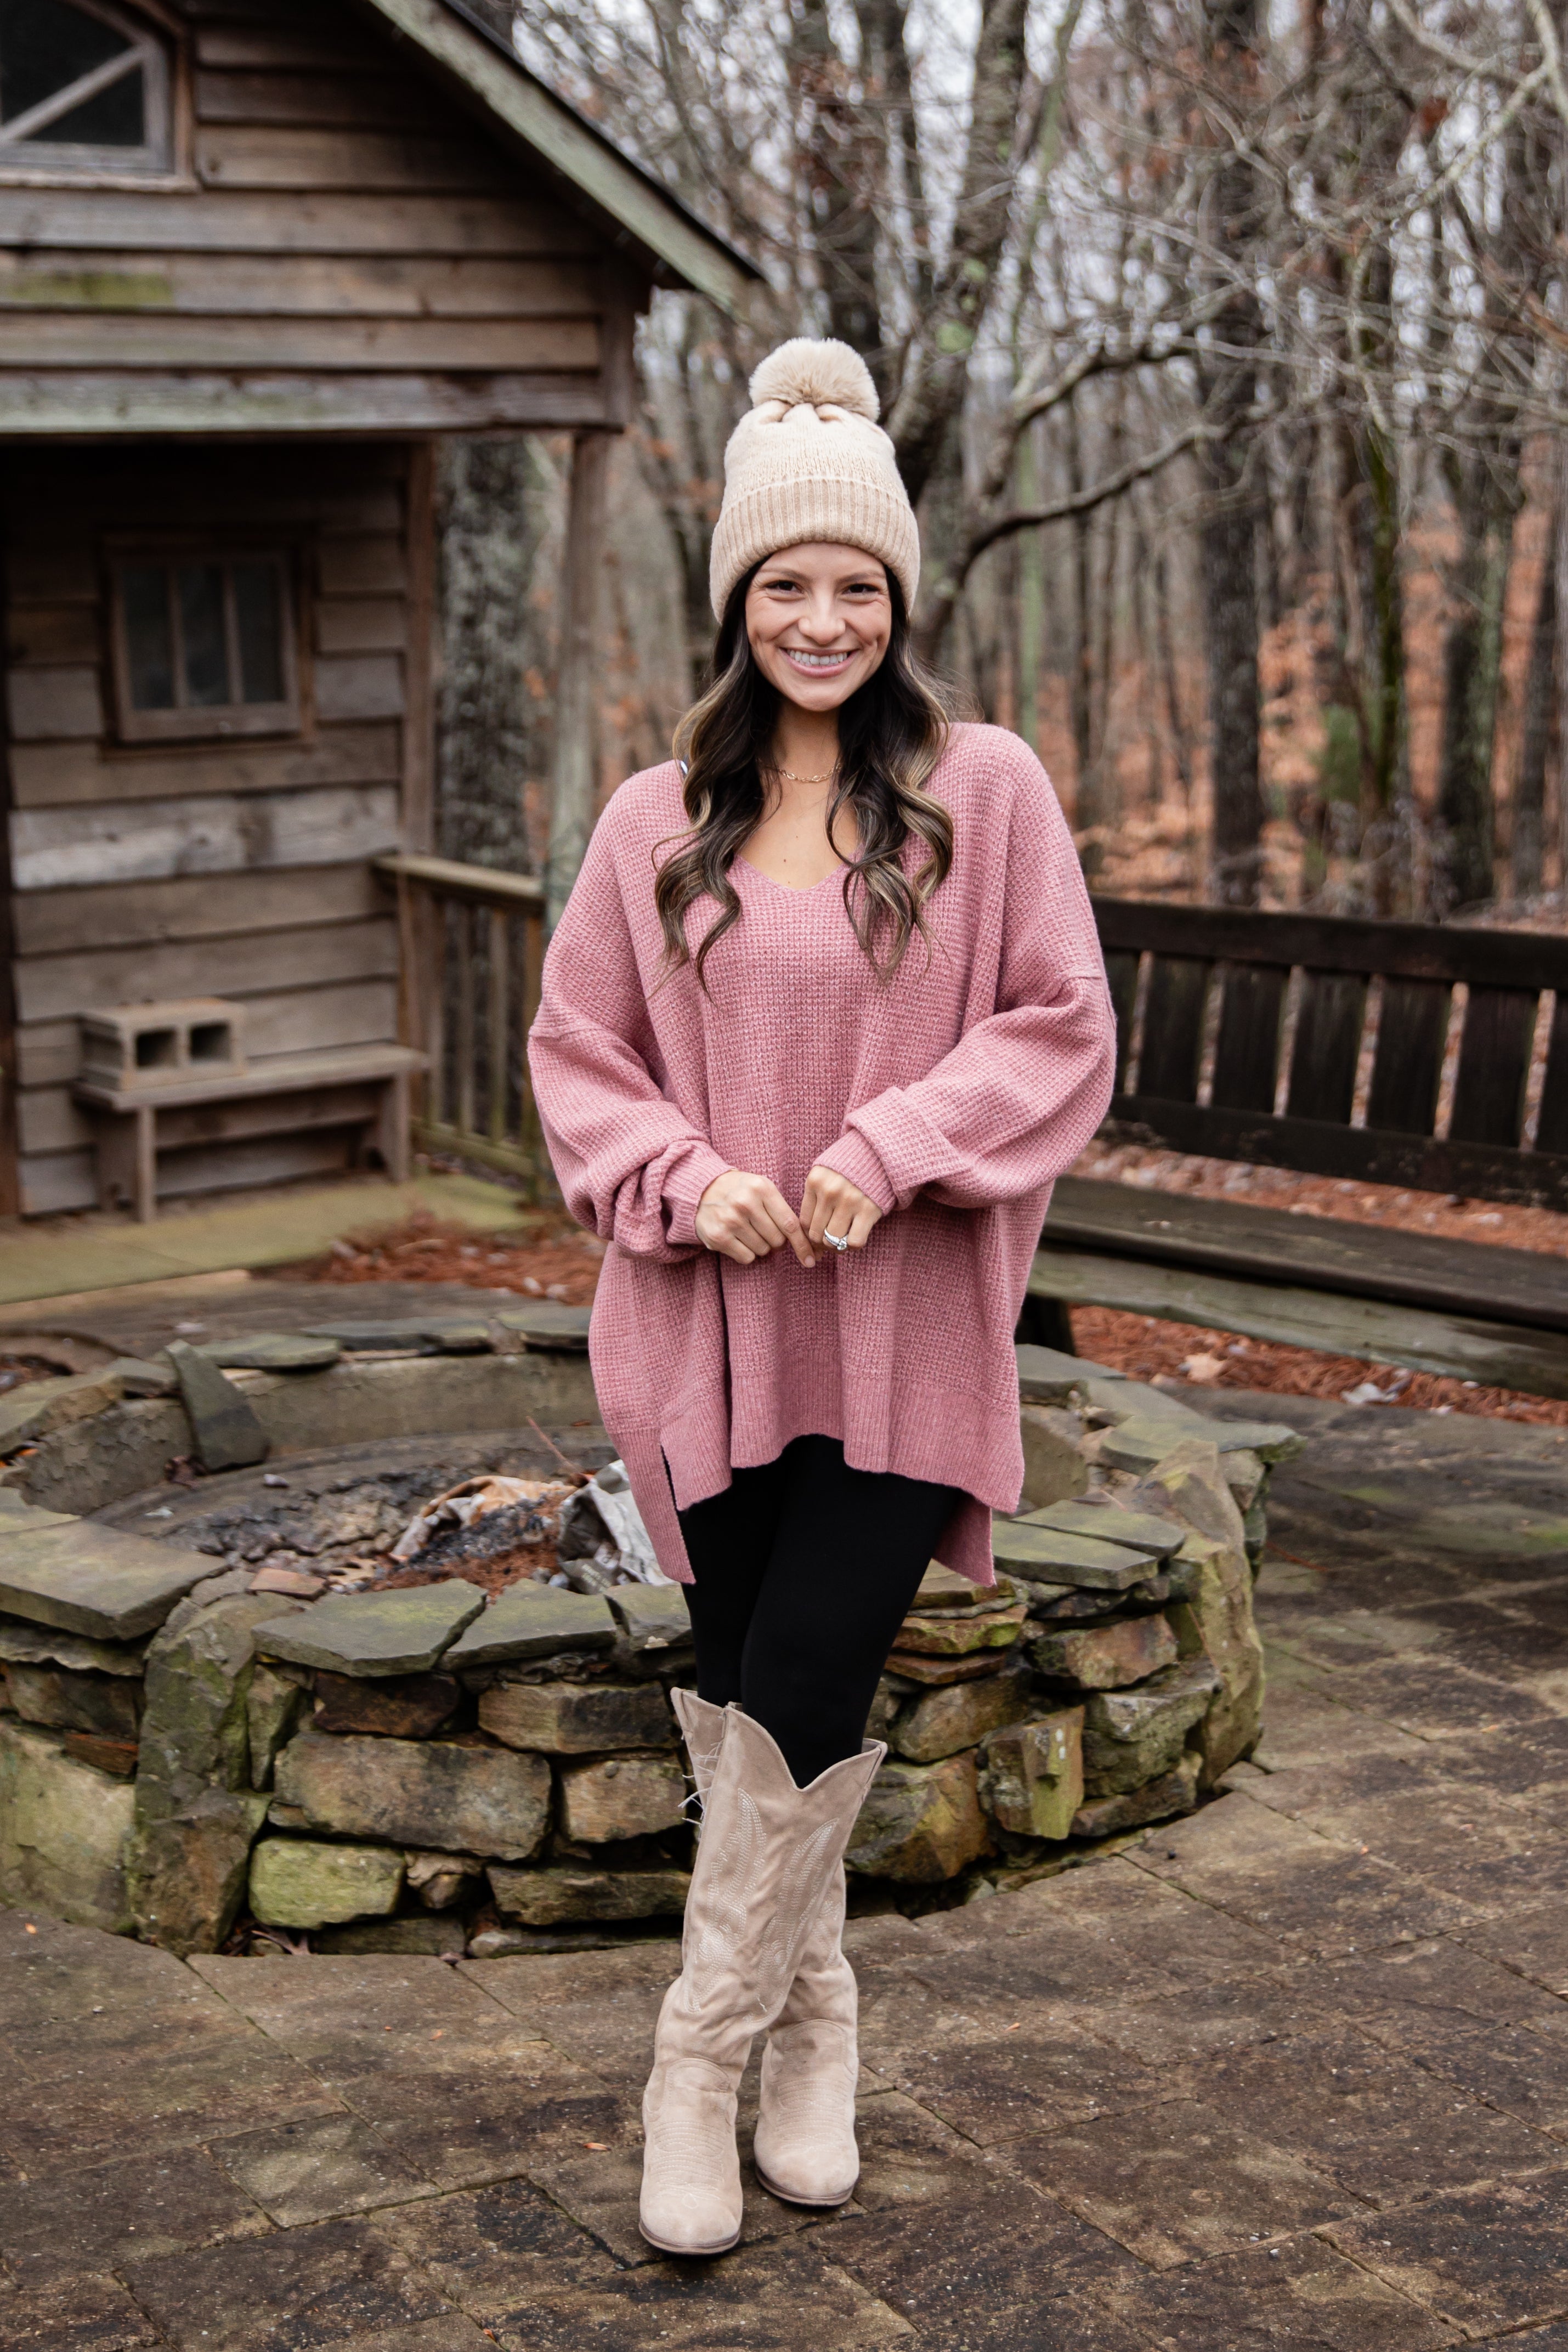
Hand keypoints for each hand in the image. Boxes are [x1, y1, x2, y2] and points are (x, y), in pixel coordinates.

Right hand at [695, 1168, 815, 1266]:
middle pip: (777, 1240)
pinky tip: (737, 1238)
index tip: (811, 1259)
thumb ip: (782, 1210)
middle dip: (775, 1240)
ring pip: (763, 1250)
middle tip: (763, 1230)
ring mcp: (730, 1220)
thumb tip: (805, 1242)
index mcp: (762, 1188)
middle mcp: (746, 1204)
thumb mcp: (762, 1188)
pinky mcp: (718, 1236)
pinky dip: (746, 1253)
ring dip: (760, 1246)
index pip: (790, 1224)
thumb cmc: (740, 1191)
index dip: (802, 1245)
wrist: (702, 1189)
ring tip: (747, 1230)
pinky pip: (747, 1258)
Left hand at [800, 1165, 882, 1251]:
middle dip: (822, 1243)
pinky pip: (854, 1241)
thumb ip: (815, 1196)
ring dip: (837, 1246)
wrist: (880, 1154)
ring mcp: (848, 1201)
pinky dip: (853, 1245)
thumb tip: (809, 1233)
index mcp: (814, 1181)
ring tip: (842, 1240)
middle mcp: (829, 1191)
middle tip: (830, 1241)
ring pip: (832, 1240)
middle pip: (816, 1233)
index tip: (818, 1237)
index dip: (809, 1235)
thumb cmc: (850, 1167)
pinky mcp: (868, 1209)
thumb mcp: (825, 1173)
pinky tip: (856, 1236)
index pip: (804, 1221)